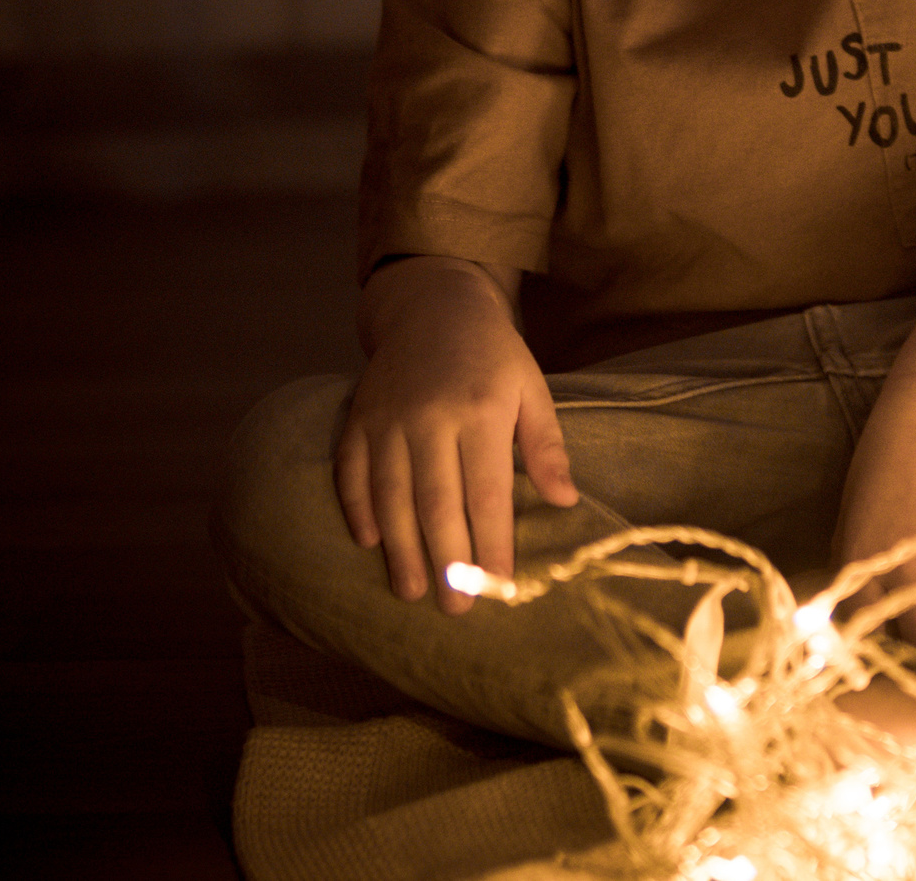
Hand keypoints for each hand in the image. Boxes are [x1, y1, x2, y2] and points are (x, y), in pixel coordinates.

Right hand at [334, 257, 578, 612]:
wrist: (433, 305)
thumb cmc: (492, 356)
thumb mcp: (531, 388)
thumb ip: (546, 446)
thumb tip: (565, 501)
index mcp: (480, 411)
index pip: (487, 492)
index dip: (492, 543)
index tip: (500, 585)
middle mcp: (430, 416)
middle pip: (436, 501)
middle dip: (447, 560)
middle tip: (455, 609)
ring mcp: (387, 418)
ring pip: (391, 494)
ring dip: (400, 548)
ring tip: (412, 592)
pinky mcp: (358, 417)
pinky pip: (351, 470)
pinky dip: (357, 508)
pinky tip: (368, 543)